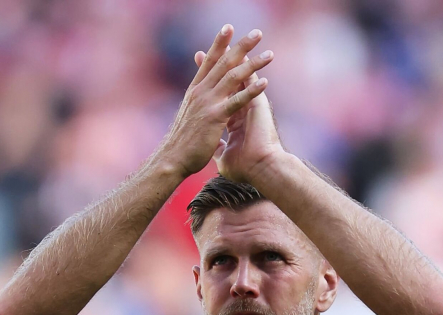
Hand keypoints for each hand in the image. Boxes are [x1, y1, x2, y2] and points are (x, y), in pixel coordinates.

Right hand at [160, 25, 272, 178]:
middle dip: (241, 46)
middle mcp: (201, 92)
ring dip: (253, 64)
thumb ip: (197, 107)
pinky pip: (236, 101)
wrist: (172, 158)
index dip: (220, 44)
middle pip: (224, 63)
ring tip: (269, 54)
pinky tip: (265, 82)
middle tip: (257, 33)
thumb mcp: (189, 118)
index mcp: (195, 91)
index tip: (229, 28)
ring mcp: (208, 103)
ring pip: (233, 77)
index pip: (209, 62)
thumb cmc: (182, 142)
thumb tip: (200, 106)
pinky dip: (251, 90)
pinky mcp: (215, 117)